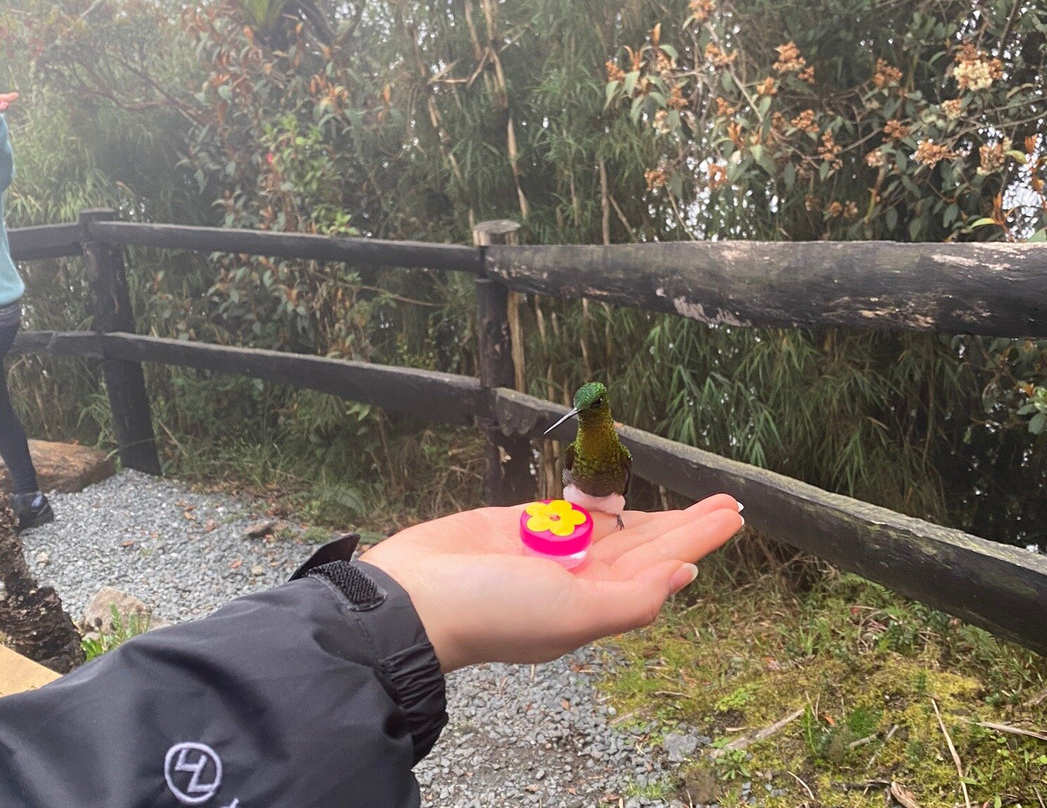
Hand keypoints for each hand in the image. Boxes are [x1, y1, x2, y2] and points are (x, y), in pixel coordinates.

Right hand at [361, 494, 743, 671]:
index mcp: (595, 604)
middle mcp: (579, 579)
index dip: (697, 539)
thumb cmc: (490, 611)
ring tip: (691, 500)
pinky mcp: (520, 527)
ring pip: (615, 527)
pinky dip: (602, 503)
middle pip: (646, 545)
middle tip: (727, 503)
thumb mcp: (571, 615)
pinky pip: (572, 511)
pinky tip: (626, 501)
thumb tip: (686, 576)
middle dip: (687, 525)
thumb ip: (632, 599)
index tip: (732, 516)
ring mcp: (549, 552)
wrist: (413, 598)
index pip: (659, 566)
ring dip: (653, 513)